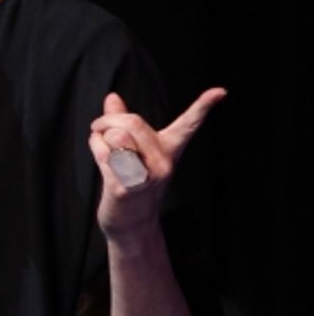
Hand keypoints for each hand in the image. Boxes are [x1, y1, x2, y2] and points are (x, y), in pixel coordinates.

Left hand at [89, 87, 225, 240]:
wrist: (131, 225)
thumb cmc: (132, 184)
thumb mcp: (135, 152)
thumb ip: (124, 124)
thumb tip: (112, 97)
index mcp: (168, 150)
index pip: (189, 125)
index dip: (204, 107)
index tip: (220, 91)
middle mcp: (162, 162)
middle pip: (135, 123)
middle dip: (110, 119)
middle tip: (100, 125)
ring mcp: (146, 176)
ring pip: (118, 136)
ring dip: (101, 135)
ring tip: (101, 143)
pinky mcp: (125, 187)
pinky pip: (105, 154)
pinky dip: (96, 147)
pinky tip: (99, 155)